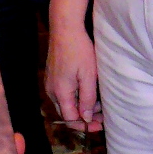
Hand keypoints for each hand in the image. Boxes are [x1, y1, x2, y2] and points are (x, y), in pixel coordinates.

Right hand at [45, 0, 102, 132]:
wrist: (65, 27)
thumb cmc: (79, 50)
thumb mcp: (89, 76)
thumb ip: (87, 99)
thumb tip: (87, 118)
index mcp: (60, 92)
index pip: (71, 120)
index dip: (86, 126)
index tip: (101, 125)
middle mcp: (51, 90)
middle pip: (66, 113)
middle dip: (84, 117)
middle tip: (102, 116)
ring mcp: (50, 82)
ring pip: (64, 103)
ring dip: (80, 107)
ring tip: (98, 103)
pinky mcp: (51, 74)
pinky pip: (62, 93)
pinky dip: (74, 97)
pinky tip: (86, 91)